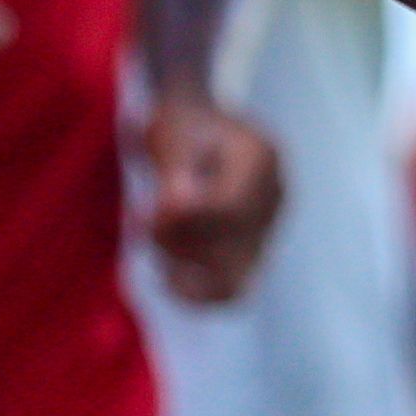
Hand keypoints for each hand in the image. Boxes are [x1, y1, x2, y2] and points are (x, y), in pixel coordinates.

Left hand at [141, 96, 285, 305]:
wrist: (196, 125)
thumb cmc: (179, 124)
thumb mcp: (171, 136)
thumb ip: (176, 171)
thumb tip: (177, 208)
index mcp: (261, 157)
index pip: (229, 209)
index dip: (182, 221)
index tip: (143, 212)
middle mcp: (275, 195)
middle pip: (234, 247)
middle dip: (180, 245)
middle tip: (140, 223)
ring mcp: (269, 225)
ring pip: (235, 278)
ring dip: (186, 270)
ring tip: (155, 245)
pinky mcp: (254, 247)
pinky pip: (231, 287)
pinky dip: (197, 290)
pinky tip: (168, 276)